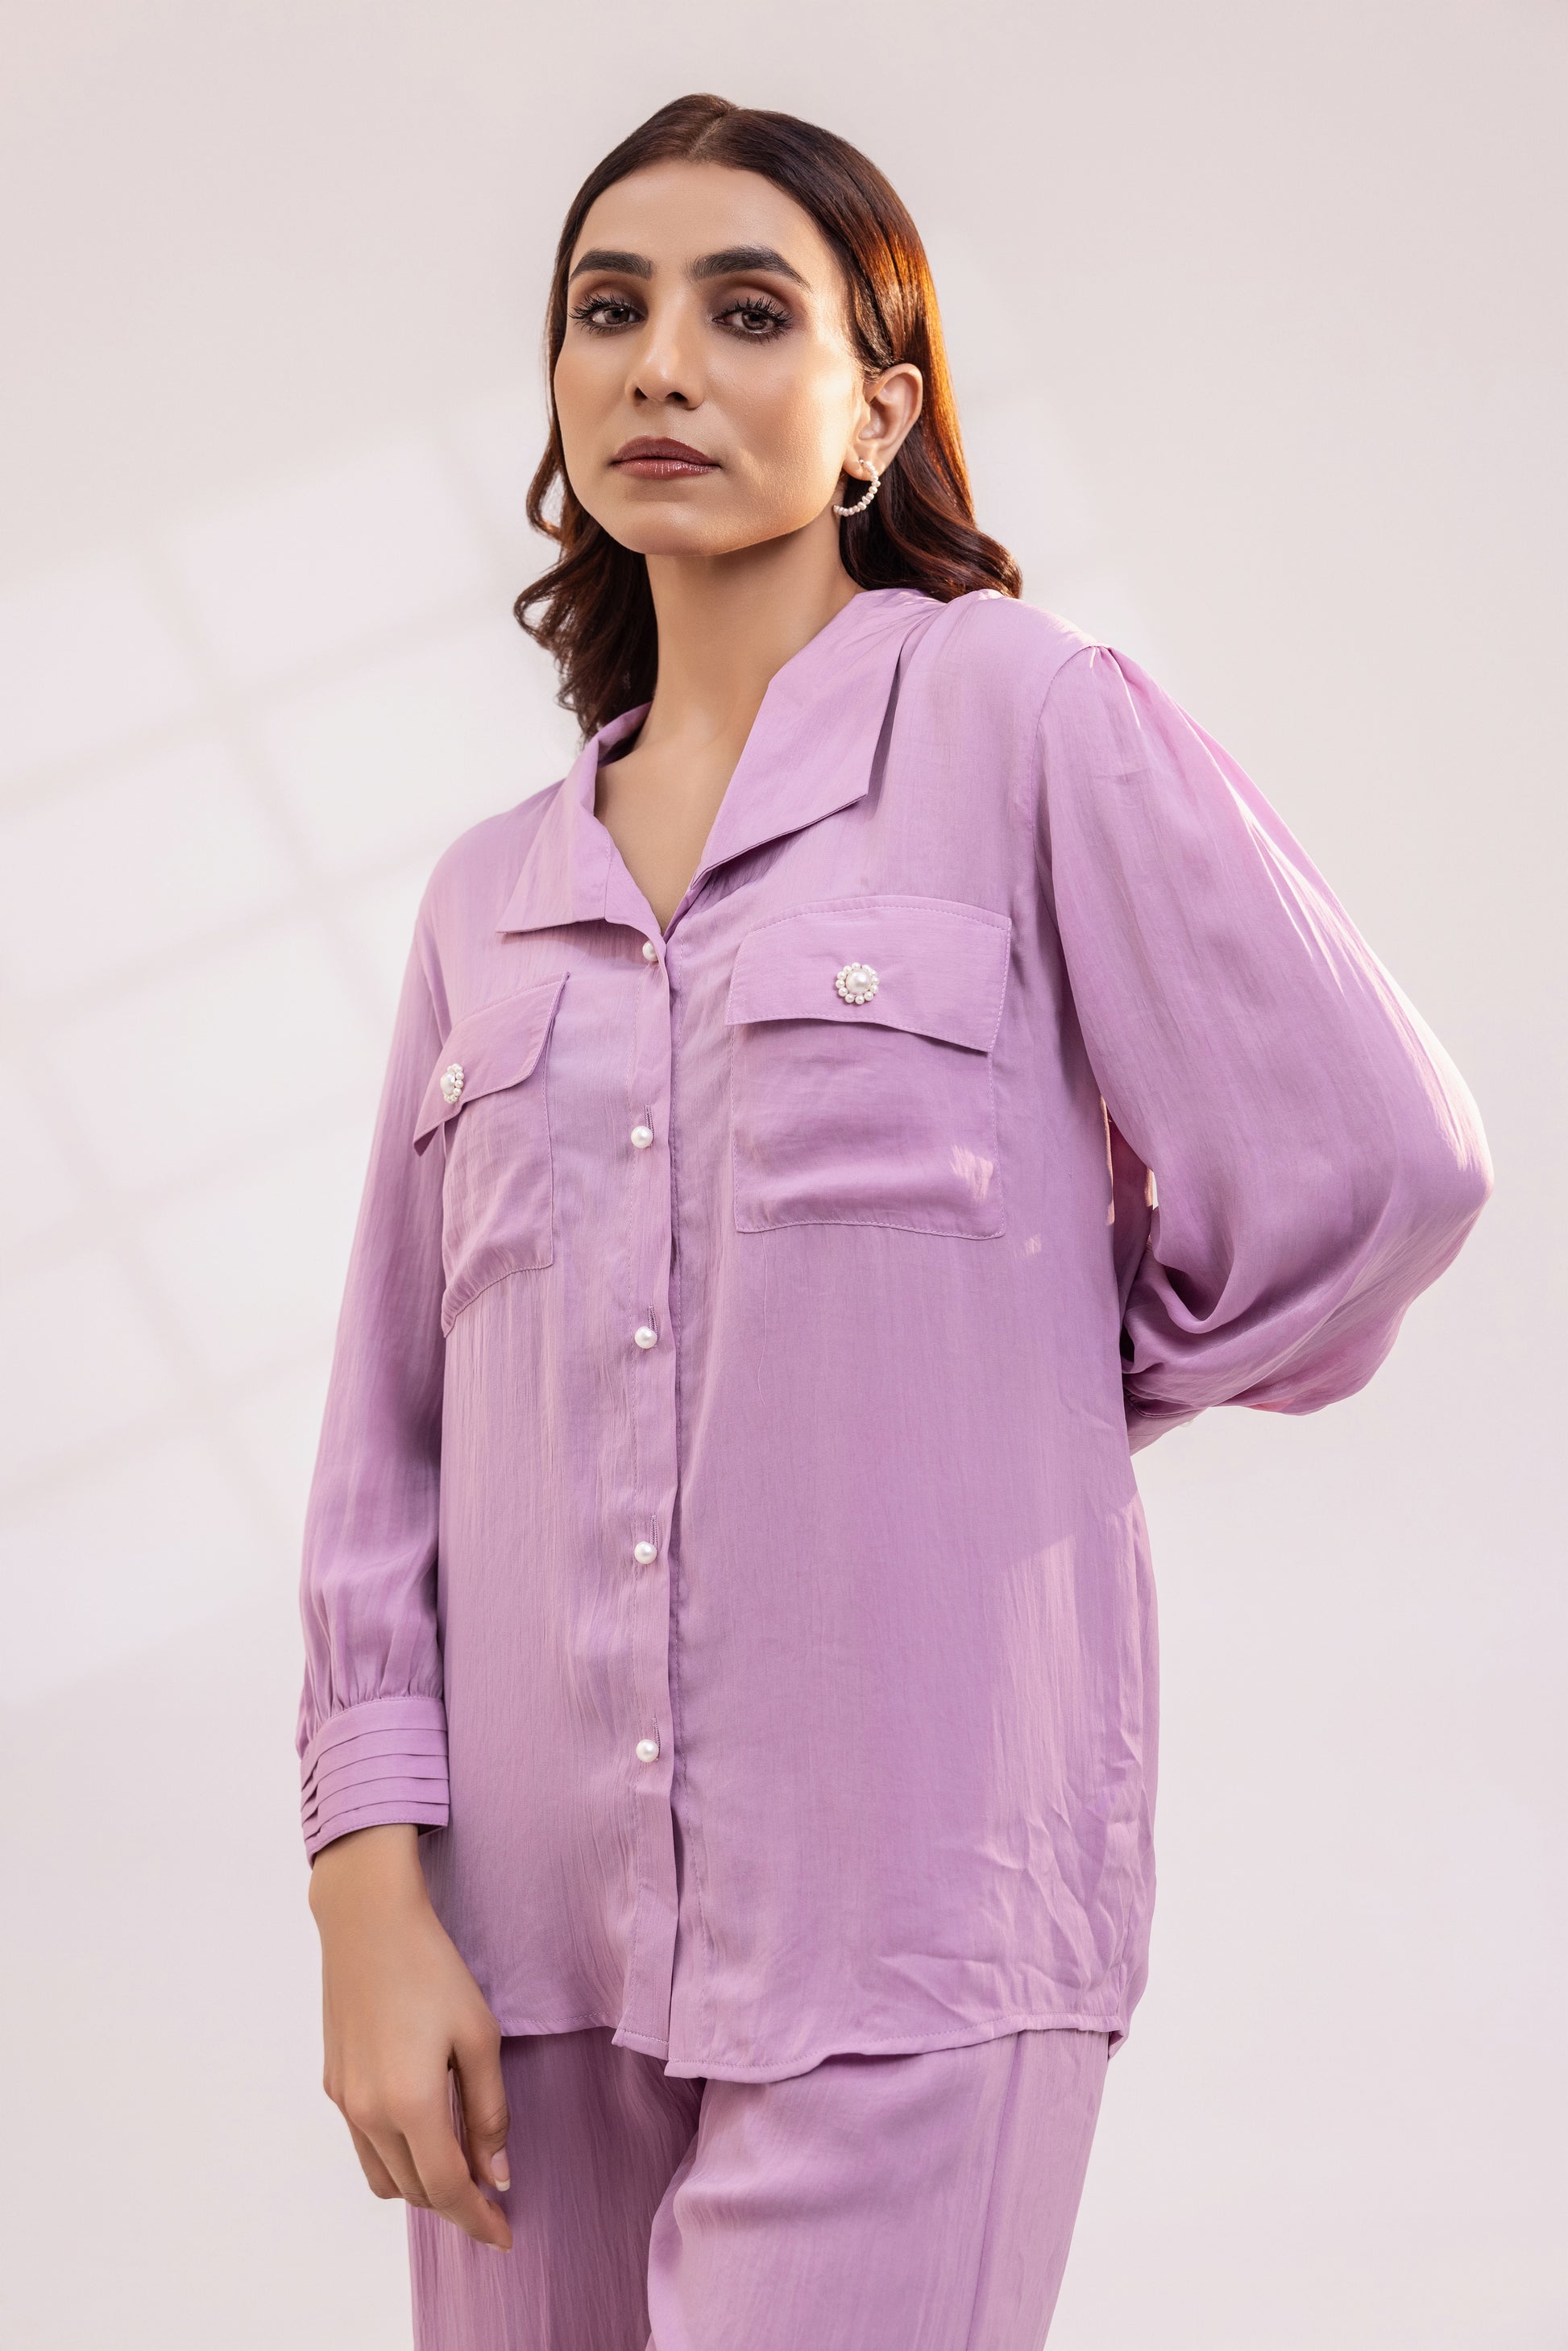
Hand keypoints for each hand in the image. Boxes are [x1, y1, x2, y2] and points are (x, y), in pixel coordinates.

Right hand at [309, 1824, 511, 2251]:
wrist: (368, 1922)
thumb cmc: (432, 1971)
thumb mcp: (479, 2037)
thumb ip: (489, 2112)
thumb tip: (495, 2175)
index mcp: (410, 2104)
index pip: (446, 2189)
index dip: (478, 2219)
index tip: (504, 2234)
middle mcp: (368, 2114)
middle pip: (414, 2191)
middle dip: (454, 2202)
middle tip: (491, 2190)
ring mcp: (345, 2102)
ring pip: (384, 2177)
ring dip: (421, 2184)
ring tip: (458, 2163)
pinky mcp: (332, 2085)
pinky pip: (364, 2146)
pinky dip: (395, 2157)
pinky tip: (422, 2129)